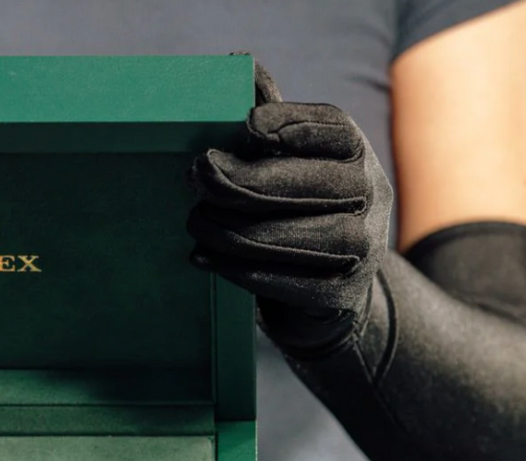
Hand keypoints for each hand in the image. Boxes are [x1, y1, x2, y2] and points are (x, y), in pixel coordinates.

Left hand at [186, 60, 392, 354]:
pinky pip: (281, 279)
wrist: (326, 284)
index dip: (290, 124)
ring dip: (228, 229)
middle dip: (239, 180)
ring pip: (287, 236)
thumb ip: (269, 123)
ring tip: (194, 221)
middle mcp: (369, 194)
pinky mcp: (339, 291)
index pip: (330, 128)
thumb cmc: (294, 206)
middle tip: (195, 175)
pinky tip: (202, 256)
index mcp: (355, 151)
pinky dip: (234, 267)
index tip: (246, 125)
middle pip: (302, 185)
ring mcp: (361, 246)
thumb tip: (238, 65)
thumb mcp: (287, 161)